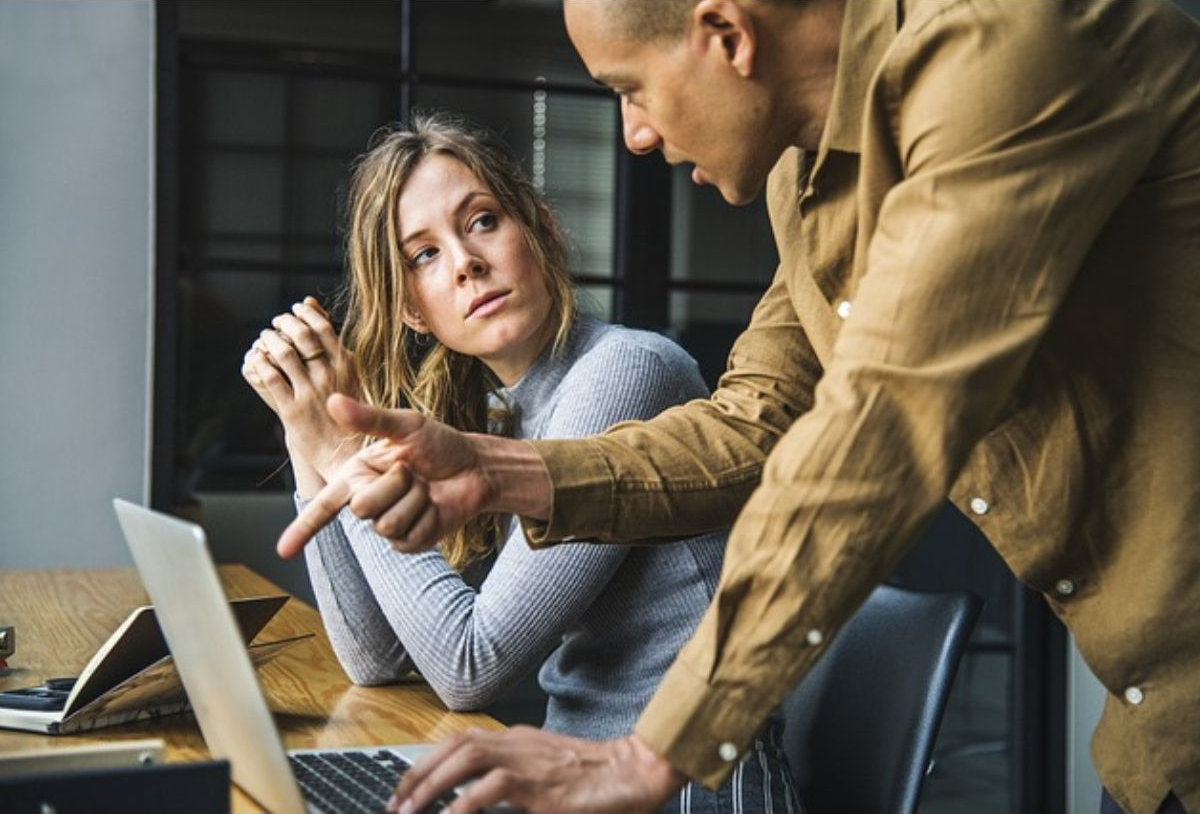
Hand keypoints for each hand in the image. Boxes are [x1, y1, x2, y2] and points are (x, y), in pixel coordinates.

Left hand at [240, 297, 358, 479]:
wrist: (345, 453)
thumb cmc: (349, 412)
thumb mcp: (350, 375)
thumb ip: (333, 344)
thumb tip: (312, 305)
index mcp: (347, 366)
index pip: (323, 327)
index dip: (305, 314)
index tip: (295, 309)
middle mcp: (329, 377)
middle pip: (301, 336)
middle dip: (285, 322)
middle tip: (277, 321)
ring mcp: (310, 393)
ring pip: (284, 354)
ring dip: (269, 340)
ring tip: (265, 337)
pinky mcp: (292, 410)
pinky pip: (271, 378)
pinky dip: (260, 363)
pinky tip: (257, 358)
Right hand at [276, 394, 501, 558]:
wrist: (475, 467)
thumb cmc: (440, 443)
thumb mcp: (406, 425)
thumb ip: (369, 418)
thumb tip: (332, 401)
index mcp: (357, 475)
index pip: (324, 505)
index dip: (302, 529)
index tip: (282, 551)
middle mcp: (368, 501)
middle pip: (362, 508)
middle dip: (394, 484)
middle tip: (413, 471)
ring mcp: (389, 525)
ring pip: (388, 524)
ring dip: (415, 500)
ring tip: (425, 487)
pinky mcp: (411, 542)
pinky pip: (410, 537)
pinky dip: (428, 518)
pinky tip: (435, 506)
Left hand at [386, 729, 684, 813]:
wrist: (636, 772)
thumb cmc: (597, 778)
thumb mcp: (548, 772)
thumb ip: (514, 780)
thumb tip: (477, 801)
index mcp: (518, 740)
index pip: (461, 740)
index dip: (428, 761)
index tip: (405, 787)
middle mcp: (518, 743)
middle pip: (455, 745)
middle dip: (419, 772)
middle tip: (395, 803)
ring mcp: (530, 760)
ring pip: (467, 758)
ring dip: (433, 784)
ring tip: (410, 811)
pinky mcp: (541, 785)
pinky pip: (494, 787)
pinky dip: (465, 803)